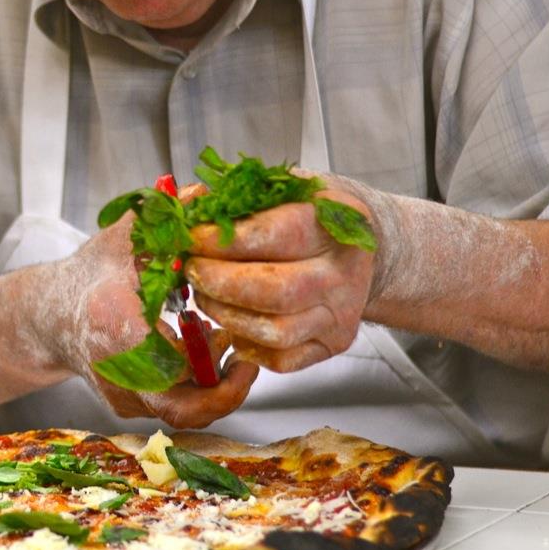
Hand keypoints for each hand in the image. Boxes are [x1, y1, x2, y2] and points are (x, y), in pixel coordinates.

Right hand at [40, 210, 257, 427]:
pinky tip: (200, 351)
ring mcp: (122, 395)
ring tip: (220, 342)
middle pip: (184, 407)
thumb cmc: (91, 275)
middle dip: (226, 388)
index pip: (171, 367)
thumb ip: (163, 216)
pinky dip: (193, 385)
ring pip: (182, 410)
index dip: (213, 366)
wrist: (51, 313)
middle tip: (244, 358)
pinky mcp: (127, 405)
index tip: (232, 340)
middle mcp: (118, 372)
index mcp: (118, 327)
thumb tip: (204, 195)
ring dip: (211, 383)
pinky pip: (171, 406)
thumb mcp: (125, 237)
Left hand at [183, 178, 376, 372]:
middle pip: (275, 291)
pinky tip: (234, 320)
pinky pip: (281, 359)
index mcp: (334, 224)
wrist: (360, 248)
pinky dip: (247, 344)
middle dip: (218, 282)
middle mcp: (343, 273)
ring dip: (226, 315)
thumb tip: (188, 203)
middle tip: (191, 271)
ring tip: (206, 294)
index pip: (275, 235)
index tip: (191, 238)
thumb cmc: (311, 216)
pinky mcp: (333, 344)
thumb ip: (235, 197)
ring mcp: (341, 314)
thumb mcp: (282, 190)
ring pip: (276, 332)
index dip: (224, 241)